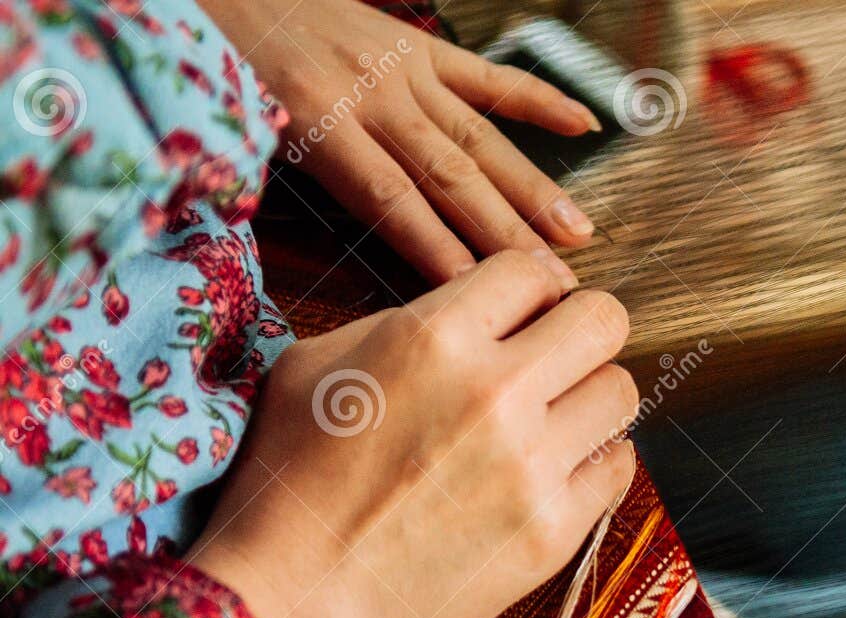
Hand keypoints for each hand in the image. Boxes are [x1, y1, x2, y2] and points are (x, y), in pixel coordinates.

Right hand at [189, 252, 638, 617]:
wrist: (294, 603)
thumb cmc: (289, 484)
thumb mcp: (315, 367)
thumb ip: (403, 324)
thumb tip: (470, 312)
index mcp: (433, 338)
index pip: (532, 272)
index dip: (530, 292)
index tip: (523, 318)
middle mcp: (495, 393)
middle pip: (604, 321)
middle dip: (583, 332)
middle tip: (558, 361)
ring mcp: (532, 466)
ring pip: (622, 393)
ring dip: (592, 400)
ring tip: (554, 422)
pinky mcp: (554, 531)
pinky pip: (619, 468)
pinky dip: (595, 465)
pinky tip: (555, 474)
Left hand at [200, 0, 601, 282]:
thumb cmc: (219, 68)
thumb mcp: (228, 135)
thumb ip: (279, 194)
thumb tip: (295, 236)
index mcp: (319, 122)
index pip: (394, 202)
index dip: (439, 250)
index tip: (481, 298)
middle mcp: (373, 95)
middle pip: (452, 178)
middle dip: (506, 235)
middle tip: (553, 284)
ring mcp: (404, 70)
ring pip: (479, 139)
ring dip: (532, 188)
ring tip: (577, 233)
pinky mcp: (420, 48)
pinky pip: (487, 76)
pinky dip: (538, 100)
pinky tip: (584, 124)